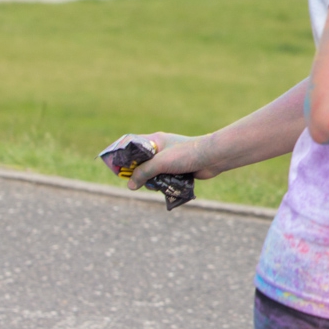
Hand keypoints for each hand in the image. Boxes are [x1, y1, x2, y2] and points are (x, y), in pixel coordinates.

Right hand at [106, 133, 223, 188]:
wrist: (213, 158)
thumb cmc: (187, 154)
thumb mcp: (160, 163)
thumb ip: (143, 173)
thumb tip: (130, 185)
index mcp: (155, 140)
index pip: (132, 144)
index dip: (122, 155)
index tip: (115, 167)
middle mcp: (161, 149)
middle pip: (141, 162)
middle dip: (138, 174)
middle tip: (136, 181)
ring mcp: (170, 160)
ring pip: (152, 173)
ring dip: (152, 181)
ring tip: (155, 184)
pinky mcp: (178, 170)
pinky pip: (164, 179)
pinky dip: (163, 184)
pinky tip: (166, 187)